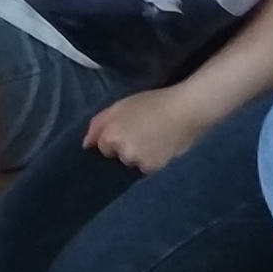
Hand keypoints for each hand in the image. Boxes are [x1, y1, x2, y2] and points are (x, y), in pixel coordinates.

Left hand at [84, 87, 217, 174]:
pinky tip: (162, 146)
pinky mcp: (155, 169)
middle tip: (143, 131)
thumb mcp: (121, 105)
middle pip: (118, 156)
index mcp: (111, 136)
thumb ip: (98, 124)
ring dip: (139, 154)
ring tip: (155, 139)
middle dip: (126, 147)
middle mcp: (123, 153)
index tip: (129, 126)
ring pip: (133, 163)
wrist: (187, 110)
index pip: (103, 146)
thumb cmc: (154, 102)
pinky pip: (147, 168)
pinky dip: (152, 160)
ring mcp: (140, 163)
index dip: (115, 136)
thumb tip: (86, 144)